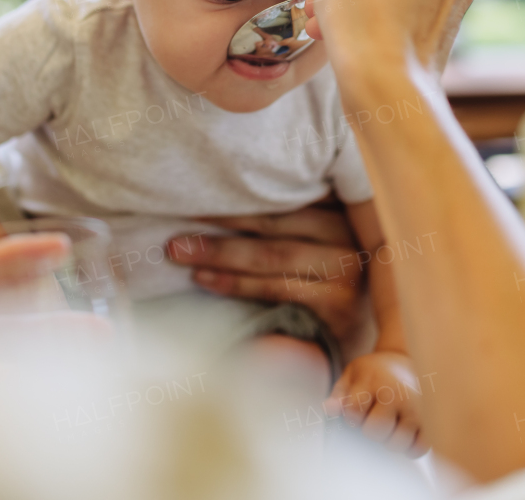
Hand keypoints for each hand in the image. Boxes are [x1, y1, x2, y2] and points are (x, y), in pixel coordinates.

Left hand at [166, 204, 373, 356]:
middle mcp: (348, 236)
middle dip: (220, 222)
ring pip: (272, 255)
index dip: (238, 196)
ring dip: (220, 254)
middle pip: (274, 223)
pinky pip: (277, 288)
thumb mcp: (305, 238)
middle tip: (175, 226)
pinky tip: (206, 279)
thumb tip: (216, 192)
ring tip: (180, 252)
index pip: (284, 196)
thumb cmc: (315, 278)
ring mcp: (346, 271)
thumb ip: (281, 218)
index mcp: (338, 209)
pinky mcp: (338, 305)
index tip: (197, 192)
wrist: (344, 333)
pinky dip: (236, 284)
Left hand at [325, 351, 428, 456]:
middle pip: (376, 430)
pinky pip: (421, 447)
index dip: (352, 418)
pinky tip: (404, 436)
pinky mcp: (430, 420)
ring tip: (389, 428)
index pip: (354, 412)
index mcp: (373, 381)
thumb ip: (339, 394)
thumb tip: (329, 409)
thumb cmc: (373, 373)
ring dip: (390, 442)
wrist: (404, 361)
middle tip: (374, 421)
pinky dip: (410, 449)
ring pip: (398, 443)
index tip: (357, 412)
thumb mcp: (351, 375)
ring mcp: (416, 408)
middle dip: (370, 432)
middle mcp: (397, 394)